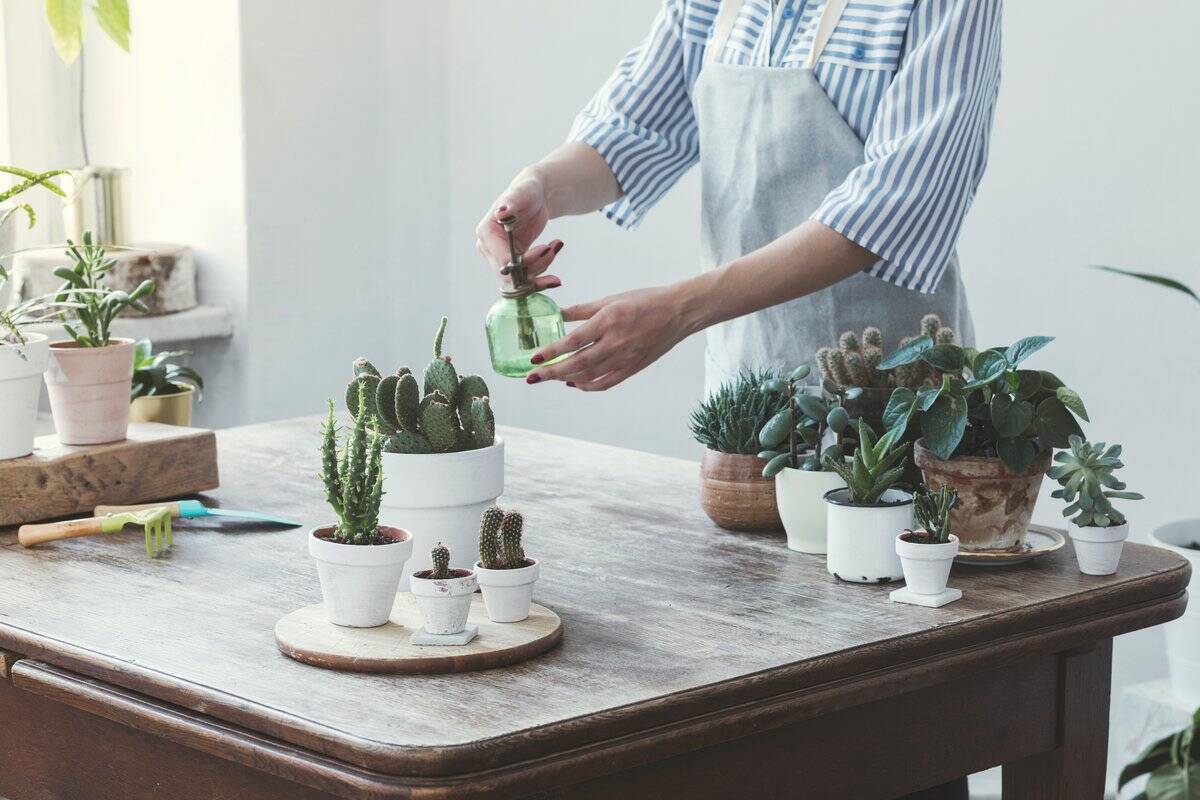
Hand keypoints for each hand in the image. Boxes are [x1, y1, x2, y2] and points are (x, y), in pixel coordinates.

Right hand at [475, 173, 563, 291]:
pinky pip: (526, 277)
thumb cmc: (527, 191)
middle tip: (552, 250)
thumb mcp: (522, 194)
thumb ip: (511, 204)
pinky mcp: (513, 262)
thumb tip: (501, 213)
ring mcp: (500, 257)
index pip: (502, 260)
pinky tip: (554, 254)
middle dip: (535, 267)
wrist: (535, 197)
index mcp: (487, 233)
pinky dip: (543, 272)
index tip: (545, 250)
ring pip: (519, 280)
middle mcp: (489, 249)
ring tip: (555, 246)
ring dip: (542, 267)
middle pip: (510, 274)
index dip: (523, 262)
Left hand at [526, 285, 691, 390]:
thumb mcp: (611, 299)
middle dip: (552, 372)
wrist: (678, 312)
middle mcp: (616, 341)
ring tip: (550, 377)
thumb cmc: (645, 301)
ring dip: (566, 379)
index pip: (573, 341)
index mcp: (609, 320)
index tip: (534, 359)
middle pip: (577, 363)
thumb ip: (583, 310)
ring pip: (589, 376)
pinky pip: (606, 383)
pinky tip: (574, 383)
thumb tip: (558, 314)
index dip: (552, 352)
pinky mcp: (633, 368)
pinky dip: (587, 386)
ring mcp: (626, 357)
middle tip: (533, 377)